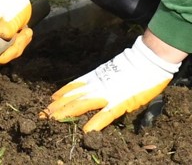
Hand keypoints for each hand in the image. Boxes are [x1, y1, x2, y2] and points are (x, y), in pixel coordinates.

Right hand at [0, 0, 31, 64]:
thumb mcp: (13, 13)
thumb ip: (8, 27)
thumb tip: (3, 37)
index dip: (4, 53)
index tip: (16, 42)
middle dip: (16, 46)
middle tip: (27, 33)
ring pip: (6, 51)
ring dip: (20, 43)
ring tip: (27, 30)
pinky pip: (9, 46)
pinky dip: (19, 41)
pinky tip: (24, 30)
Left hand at [41, 35, 178, 131]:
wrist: (148, 60)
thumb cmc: (136, 64)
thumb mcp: (114, 70)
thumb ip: (106, 78)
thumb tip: (100, 81)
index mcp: (97, 77)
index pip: (75, 86)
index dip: (62, 93)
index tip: (51, 99)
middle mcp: (98, 85)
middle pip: (73, 97)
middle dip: (57, 107)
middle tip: (43, 114)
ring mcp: (108, 94)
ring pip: (82, 105)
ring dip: (67, 114)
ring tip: (53, 120)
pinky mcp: (120, 102)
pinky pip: (105, 115)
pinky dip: (95, 123)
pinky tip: (86, 131)